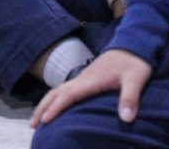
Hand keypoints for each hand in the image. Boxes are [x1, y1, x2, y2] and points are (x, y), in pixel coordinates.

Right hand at [30, 49, 151, 127]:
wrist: (133, 44)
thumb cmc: (134, 62)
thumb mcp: (136, 79)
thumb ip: (130, 98)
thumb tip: (126, 119)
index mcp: (91, 81)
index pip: (68, 95)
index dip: (56, 108)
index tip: (44, 121)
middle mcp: (82, 79)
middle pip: (56, 93)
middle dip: (42, 108)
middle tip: (32, 124)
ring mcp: (83, 78)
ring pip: (58, 91)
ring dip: (46, 104)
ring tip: (37, 119)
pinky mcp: (86, 79)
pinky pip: (65, 90)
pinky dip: (55, 100)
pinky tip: (55, 108)